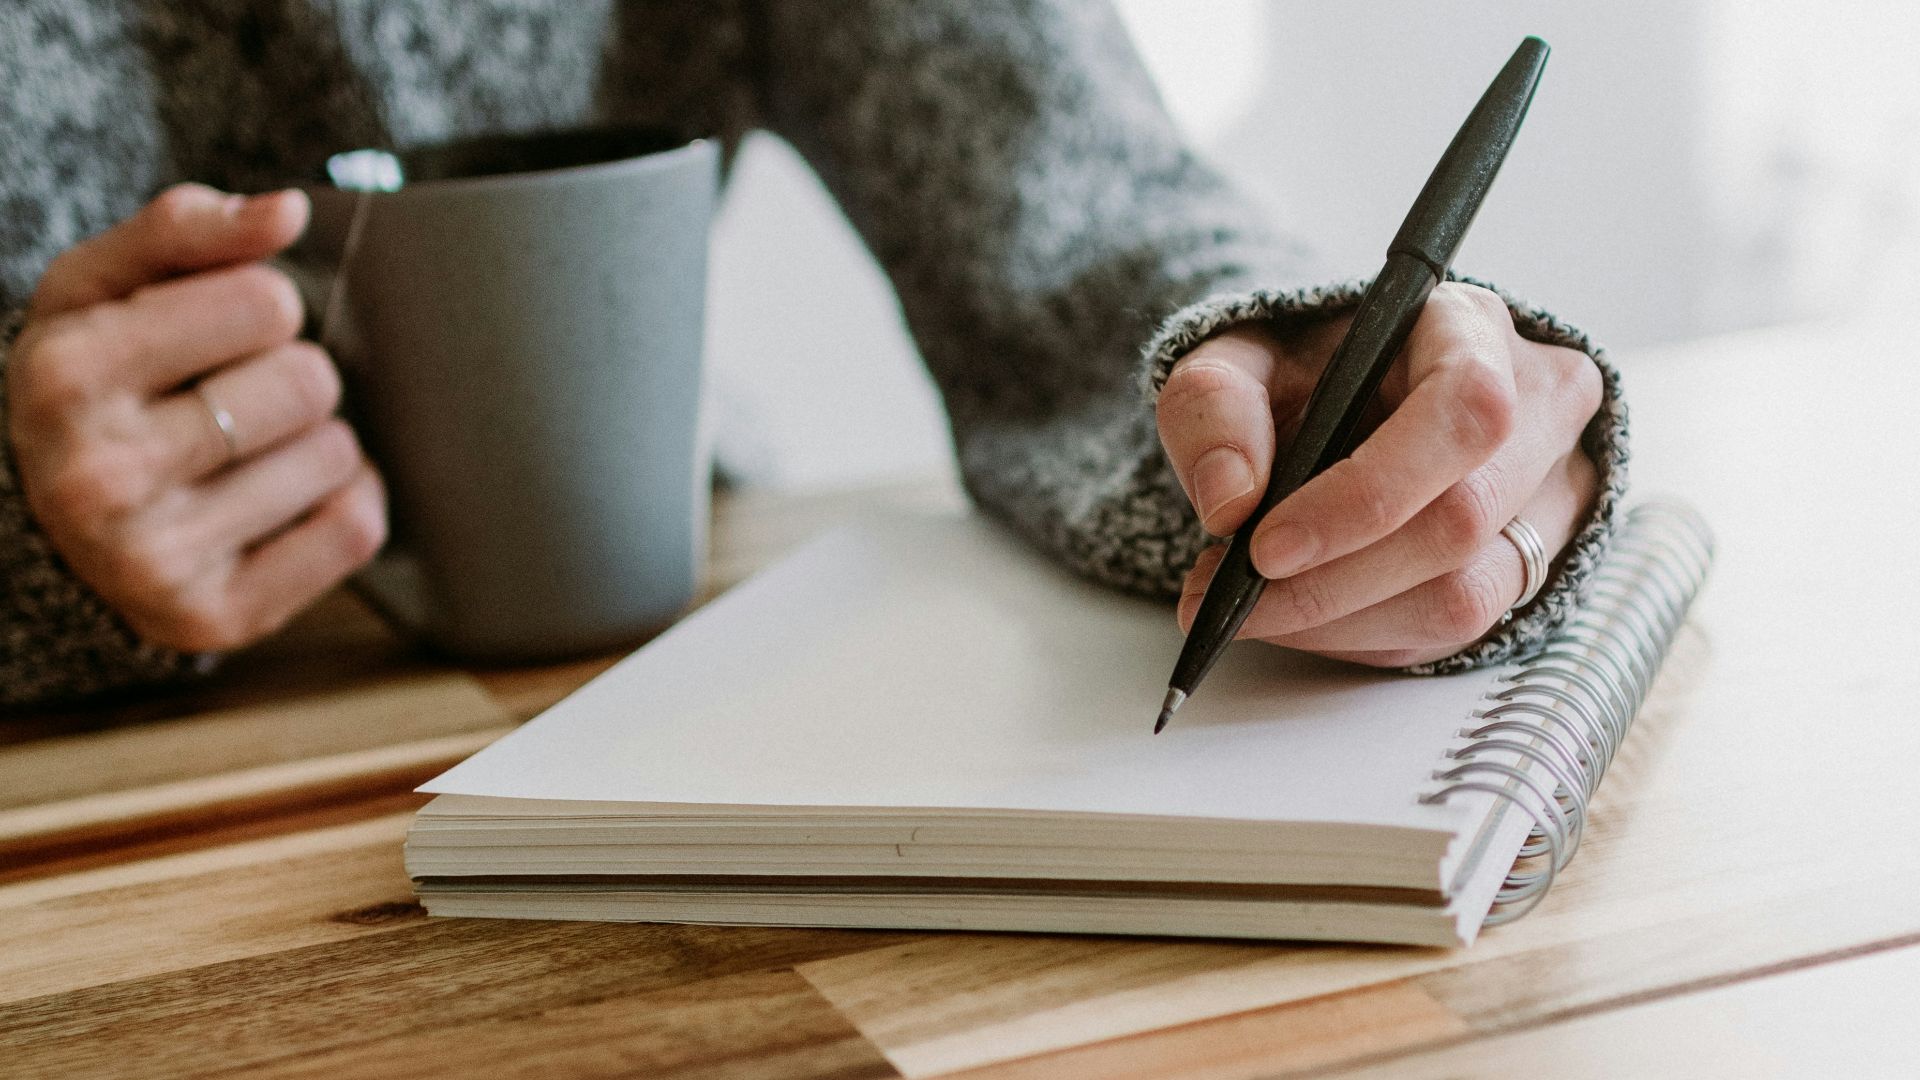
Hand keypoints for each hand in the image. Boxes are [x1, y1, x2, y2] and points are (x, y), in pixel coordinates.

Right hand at [6, 184, 385, 651]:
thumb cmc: (94, 379)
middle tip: (232, 399)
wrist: (48, 516)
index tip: (217, 332)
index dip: (261, 307)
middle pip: (311, 383)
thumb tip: (286, 212)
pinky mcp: (213, 618)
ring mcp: (154, 558)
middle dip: (291, 377)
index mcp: (67, 372)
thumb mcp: (103, 285)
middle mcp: (98, 474)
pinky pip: (354, 531)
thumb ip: (188, 228)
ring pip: (339, 456)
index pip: (268, 302)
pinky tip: (281, 501)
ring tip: (244, 454)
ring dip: (314, 444)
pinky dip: (343, 506)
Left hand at [1155, 283, 1601, 666]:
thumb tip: (1229, 503)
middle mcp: (1538, 408)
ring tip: (1255, 607)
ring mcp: (1550, 494)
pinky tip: (1304, 613)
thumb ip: (1214, 408)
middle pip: (1462, 520)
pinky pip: (1453, 633)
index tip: (1267, 547)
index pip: (1461, 412)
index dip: (1367, 494)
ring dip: (1341, 619)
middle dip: (1332, 578)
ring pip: (1466, 595)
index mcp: (1472, 330)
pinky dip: (1360, 634)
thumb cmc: (1298, 373)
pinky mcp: (1531, 564)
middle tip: (1234, 596)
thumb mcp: (1233, 360)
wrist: (1338, 402)